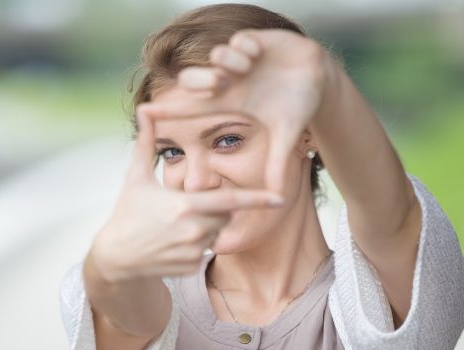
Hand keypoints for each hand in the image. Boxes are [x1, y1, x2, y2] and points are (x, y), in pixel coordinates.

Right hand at [90, 106, 285, 281]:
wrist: (116, 257)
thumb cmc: (127, 212)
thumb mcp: (135, 177)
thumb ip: (145, 143)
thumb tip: (144, 110)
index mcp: (184, 206)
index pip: (230, 200)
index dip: (257, 199)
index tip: (280, 198)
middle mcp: (193, 230)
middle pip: (224, 214)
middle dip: (213, 208)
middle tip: (185, 208)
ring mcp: (193, 252)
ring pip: (216, 233)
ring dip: (205, 226)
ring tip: (175, 226)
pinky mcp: (191, 267)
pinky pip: (205, 251)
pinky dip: (195, 245)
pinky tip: (172, 243)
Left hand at [142, 29, 335, 194]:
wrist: (320, 78)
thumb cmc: (298, 105)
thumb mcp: (286, 136)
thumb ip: (277, 163)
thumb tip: (277, 196)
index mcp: (230, 102)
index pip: (192, 107)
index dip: (169, 110)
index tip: (144, 112)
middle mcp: (229, 81)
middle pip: (194, 79)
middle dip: (201, 79)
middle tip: (220, 83)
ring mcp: (240, 61)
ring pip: (217, 55)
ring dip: (229, 62)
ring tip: (248, 67)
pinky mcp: (254, 41)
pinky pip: (238, 39)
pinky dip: (245, 46)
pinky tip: (259, 54)